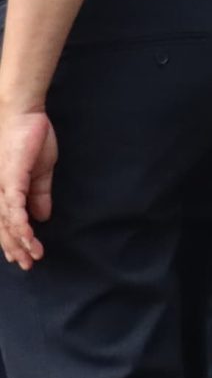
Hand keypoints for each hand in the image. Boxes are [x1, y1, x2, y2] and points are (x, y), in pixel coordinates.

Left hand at [0, 109, 56, 269]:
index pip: (4, 222)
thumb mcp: (40, 169)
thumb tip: (42, 216)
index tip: (23, 255)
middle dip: (14, 248)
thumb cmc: (29, 136)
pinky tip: (29, 238)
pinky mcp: (9, 180)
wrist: (20, 113)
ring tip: (31, 257)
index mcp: (3, 190)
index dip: (12, 240)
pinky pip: (13, 210)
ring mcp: (0, 187)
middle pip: (1, 228)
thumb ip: (39, 193)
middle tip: (27, 264)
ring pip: (5, 224)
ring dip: (18, 243)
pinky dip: (20, 226)